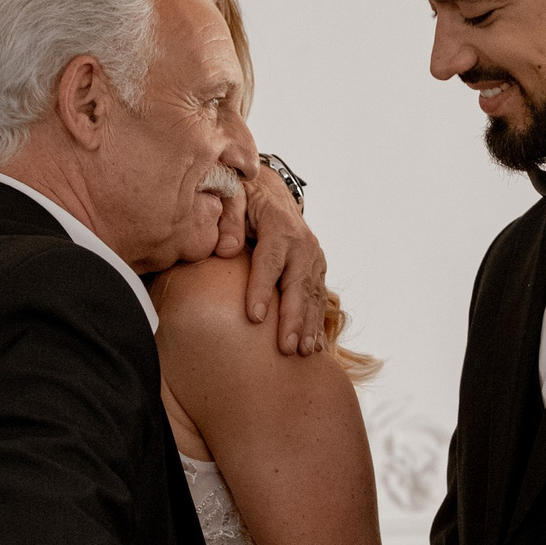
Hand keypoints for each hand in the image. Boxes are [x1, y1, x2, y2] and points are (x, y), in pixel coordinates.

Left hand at [213, 164, 327, 357]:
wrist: (271, 191)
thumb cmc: (246, 198)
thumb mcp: (233, 198)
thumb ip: (227, 219)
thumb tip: (225, 249)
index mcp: (280, 226)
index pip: (270, 261)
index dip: (262, 289)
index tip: (254, 317)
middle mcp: (302, 244)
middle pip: (298, 284)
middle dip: (293, 318)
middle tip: (287, 348)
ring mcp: (314, 258)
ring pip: (313, 295)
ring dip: (310, 326)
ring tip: (304, 353)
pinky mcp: (317, 269)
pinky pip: (319, 298)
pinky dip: (317, 322)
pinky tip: (315, 346)